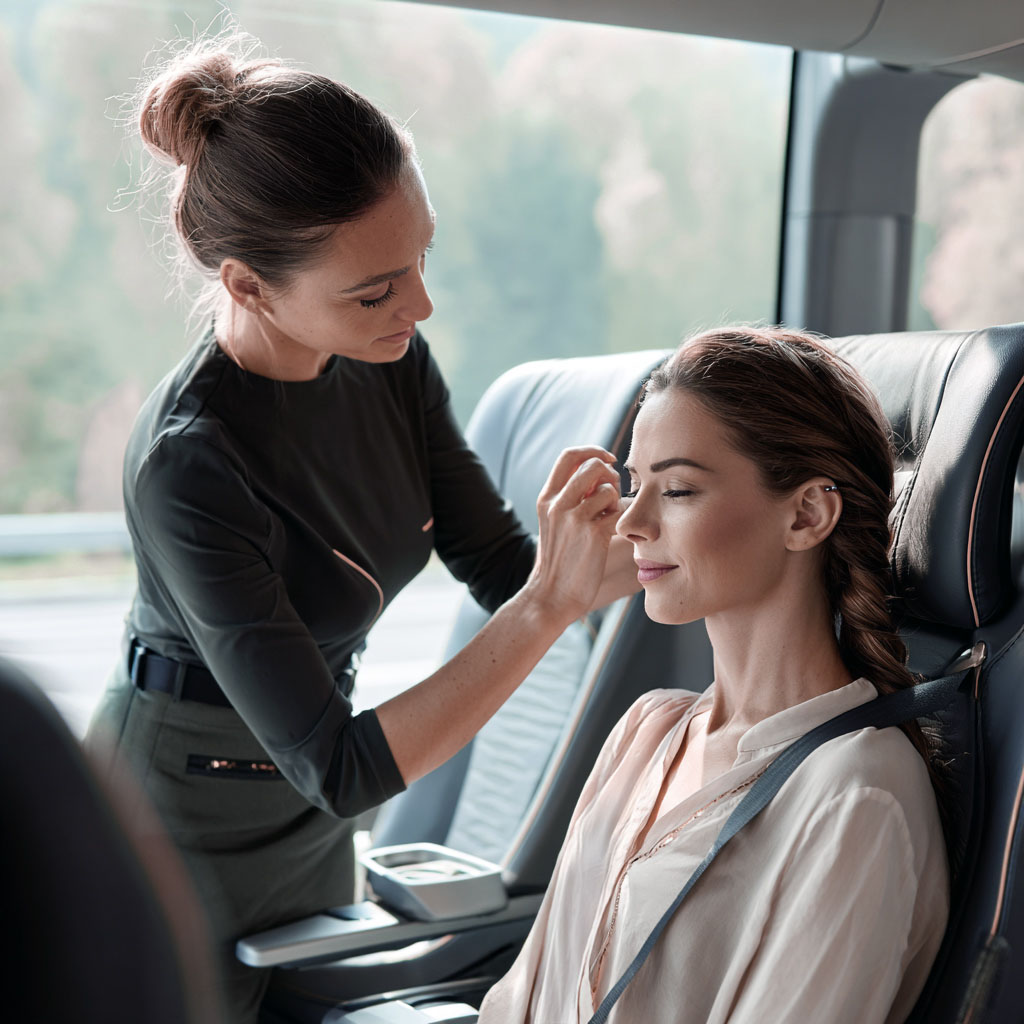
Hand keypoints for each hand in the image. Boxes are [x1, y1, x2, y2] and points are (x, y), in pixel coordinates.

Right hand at [525, 446, 623, 623]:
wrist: (551, 595)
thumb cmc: (560, 561)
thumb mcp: (554, 524)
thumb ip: (571, 498)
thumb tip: (600, 475)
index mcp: (547, 498)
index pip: (569, 456)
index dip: (593, 451)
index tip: (609, 460)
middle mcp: (558, 503)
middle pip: (593, 465)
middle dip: (611, 476)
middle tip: (613, 495)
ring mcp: (574, 518)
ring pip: (609, 488)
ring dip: (617, 502)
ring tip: (610, 519)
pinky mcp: (593, 534)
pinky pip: (618, 512)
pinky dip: (621, 520)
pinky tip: (614, 534)